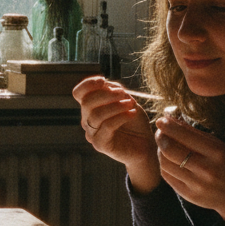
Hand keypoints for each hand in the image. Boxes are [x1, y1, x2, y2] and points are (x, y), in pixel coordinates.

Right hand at [72, 76, 158, 190]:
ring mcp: (92, 134)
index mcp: (90, 108)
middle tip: (124, 94)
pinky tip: (132, 114)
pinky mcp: (100, 145)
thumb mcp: (125, 101)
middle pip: (87, 102)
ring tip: (131, 104)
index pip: (79, 93)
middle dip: (106, 94)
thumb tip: (105, 84)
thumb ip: (114, 91)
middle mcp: (87, 121)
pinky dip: (121, 117)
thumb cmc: (134, 122)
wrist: (145, 145)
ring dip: (116, 106)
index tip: (104, 80)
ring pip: (96, 115)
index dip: (88, 84)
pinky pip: (107, 126)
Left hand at [154, 114, 224, 221]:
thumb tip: (171, 119)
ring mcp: (196, 184)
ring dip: (160, 151)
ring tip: (163, 145)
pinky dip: (163, 165)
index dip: (168, 127)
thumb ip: (195, 133)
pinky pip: (167, 176)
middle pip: (170, 149)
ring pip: (165, 163)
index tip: (160, 120)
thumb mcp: (219, 146)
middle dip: (160, 137)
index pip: (185, 136)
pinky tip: (167, 160)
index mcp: (216, 152)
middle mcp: (206, 169)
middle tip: (159, 133)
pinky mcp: (189, 195)